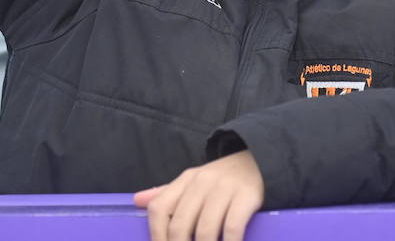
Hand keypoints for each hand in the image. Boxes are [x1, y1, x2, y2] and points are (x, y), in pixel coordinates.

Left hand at [134, 150, 264, 240]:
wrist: (257, 162)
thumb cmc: (220, 180)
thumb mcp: (192, 181)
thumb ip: (167, 193)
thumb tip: (137, 200)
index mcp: (185, 180)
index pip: (159, 208)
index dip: (156, 236)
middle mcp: (201, 182)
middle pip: (180, 224)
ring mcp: (224, 189)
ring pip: (205, 230)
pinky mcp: (246, 197)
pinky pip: (232, 228)